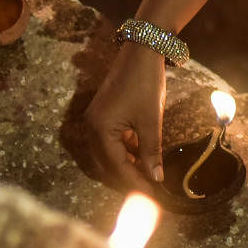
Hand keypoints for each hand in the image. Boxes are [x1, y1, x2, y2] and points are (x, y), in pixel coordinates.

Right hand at [84, 42, 166, 190]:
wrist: (141, 51)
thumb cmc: (146, 84)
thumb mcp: (150, 120)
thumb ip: (151, 151)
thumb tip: (156, 179)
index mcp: (99, 131)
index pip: (116, 168)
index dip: (135, 183)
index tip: (153, 196)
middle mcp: (91, 129)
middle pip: (108, 165)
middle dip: (129, 179)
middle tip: (151, 192)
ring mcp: (96, 122)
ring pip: (110, 155)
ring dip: (127, 166)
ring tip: (148, 179)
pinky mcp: (103, 116)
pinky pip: (112, 143)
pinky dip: (126, 152)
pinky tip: (141, 158)